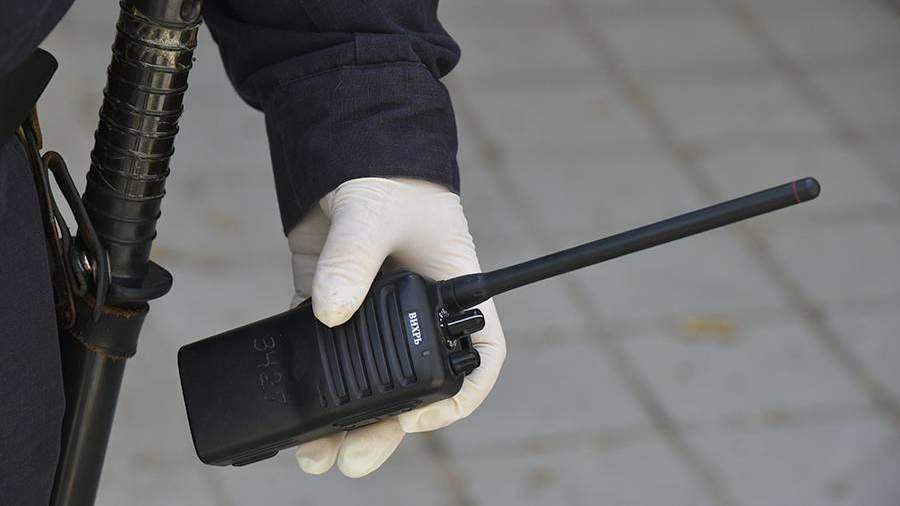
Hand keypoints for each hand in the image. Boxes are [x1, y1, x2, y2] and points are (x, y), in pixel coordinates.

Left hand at [288, 177, 505, 477]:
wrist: (346, 141)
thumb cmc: (387, 173)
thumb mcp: (375, 214)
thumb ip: (353, 261)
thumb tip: (326, 313)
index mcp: (453, 291)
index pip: (478, 356)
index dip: (459, 397)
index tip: (421, 420)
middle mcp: (417, 309)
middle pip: (411, 381)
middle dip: (383, 425)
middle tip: (353, 456)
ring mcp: (371, 308)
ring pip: (364, 375)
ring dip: (341, 415)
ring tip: (315, 451)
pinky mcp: (329, 299)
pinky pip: (320, 347)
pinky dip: (308, 377)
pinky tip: (291, 406)